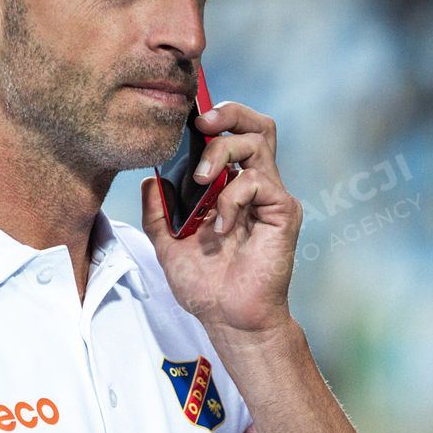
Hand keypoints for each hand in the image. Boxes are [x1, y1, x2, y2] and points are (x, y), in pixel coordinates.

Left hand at [141, 101, 301, 336]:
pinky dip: (231, 197)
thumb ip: (158, 212)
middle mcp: (254, 186)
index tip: (186, 119)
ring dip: (221, 152)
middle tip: (200, 124)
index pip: (231, 136)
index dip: (215, 118)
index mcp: (231, 188)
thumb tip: (150, 179)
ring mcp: (270, 197)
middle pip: (256, 125)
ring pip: (257, 141)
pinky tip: (220, 226)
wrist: (229, 319)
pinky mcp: (283, 212)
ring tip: (201, 181)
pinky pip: (257, 181)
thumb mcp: (168, 245)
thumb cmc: (206, 286)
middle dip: (228, 113)